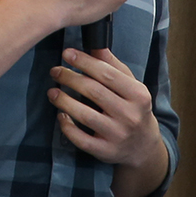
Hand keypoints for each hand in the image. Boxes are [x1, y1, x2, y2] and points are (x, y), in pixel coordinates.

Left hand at [51, 48, 159, 164]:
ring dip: (64, 101)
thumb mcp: (131, 86)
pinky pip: (81, 139)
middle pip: (94, 92)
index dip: (84, 62)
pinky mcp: (105, 151)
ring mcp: (118, 135)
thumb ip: (114, 66)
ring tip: (52, 91)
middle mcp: (130, 115)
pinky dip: (67, 126)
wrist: (143, 146)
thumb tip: (95, 45)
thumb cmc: (134, 109)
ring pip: (85, 115)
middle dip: (70, 78)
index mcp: (138, 95)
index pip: (107, 74)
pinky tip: (60, 115)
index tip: (67, 54)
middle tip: (55, 71)